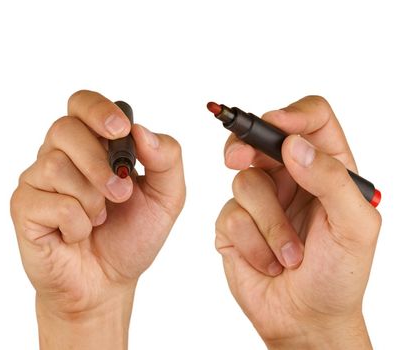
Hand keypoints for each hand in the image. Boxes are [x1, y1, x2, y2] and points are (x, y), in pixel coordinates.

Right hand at [10, 90, 184, 348]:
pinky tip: (77, 235)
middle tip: (120, 195)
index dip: (97, 109)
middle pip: (64, 129)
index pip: (82, 103)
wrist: (107, 284)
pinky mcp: (24, 207)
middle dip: (98, 163)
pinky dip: (76, 223)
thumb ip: (166, 159)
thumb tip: (142, 130)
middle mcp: (58, 154)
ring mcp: (37, 180)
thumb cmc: (129, 237)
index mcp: (90, 144)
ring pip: (56, 165)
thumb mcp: (165, 198)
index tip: (120, 130)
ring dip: (90, 200)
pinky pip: (51, 202)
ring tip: (97, 220)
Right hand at [215, 96, 380, 348]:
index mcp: (328, 168)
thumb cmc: (339, 276)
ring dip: (268, 224)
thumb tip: (293, 145)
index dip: (292, 114)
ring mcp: (260, 199)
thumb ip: (331, 179)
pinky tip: (268, 263)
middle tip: (238, 159)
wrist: (306, 319)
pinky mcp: (234, 223)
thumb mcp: (355, 227)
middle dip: (247, 146)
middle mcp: (292, 177)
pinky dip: (252, 243)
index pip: (312, 120)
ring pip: (244, 181)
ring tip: (289, 256)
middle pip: (261, 137)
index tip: (276, 125)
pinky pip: (230, 215)